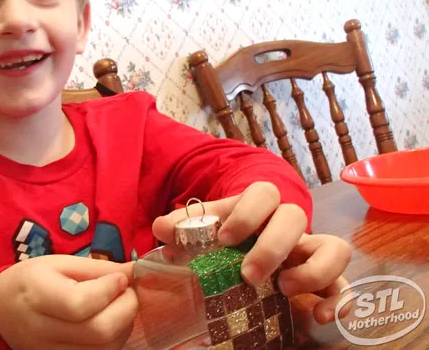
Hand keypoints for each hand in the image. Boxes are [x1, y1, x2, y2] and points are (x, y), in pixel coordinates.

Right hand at [0, 255, 136, 349]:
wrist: (0, 311)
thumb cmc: (31, 281)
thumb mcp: (59, 263)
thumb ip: (97, 268)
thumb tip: (132, 272)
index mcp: (37, 294)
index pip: (80, 304)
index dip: (109, 291)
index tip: (121, 278)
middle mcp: (42, 329)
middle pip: (98, 332)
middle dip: (126, 310)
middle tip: (127, 293)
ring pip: (104, 349)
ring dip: (124, 327)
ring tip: (119, 307)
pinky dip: (113, 341)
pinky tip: (110, 323)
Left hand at [152, 181, 351, 323]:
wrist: (255, 249)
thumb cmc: (231, 237)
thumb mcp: (209, 230)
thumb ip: (185, 228)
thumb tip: (161, 228)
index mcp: (260, 208)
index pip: (263, 192)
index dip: (246, 212)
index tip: (225, 238)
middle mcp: (290, 225)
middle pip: (296, 218)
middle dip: (272, 246)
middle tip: (248, 275)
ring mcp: (312, 250)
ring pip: (334, 248)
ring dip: (312, 270)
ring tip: (284, 289)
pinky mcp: (327, 279)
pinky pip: (345, 286)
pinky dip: (338, 301)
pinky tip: (319, 316)